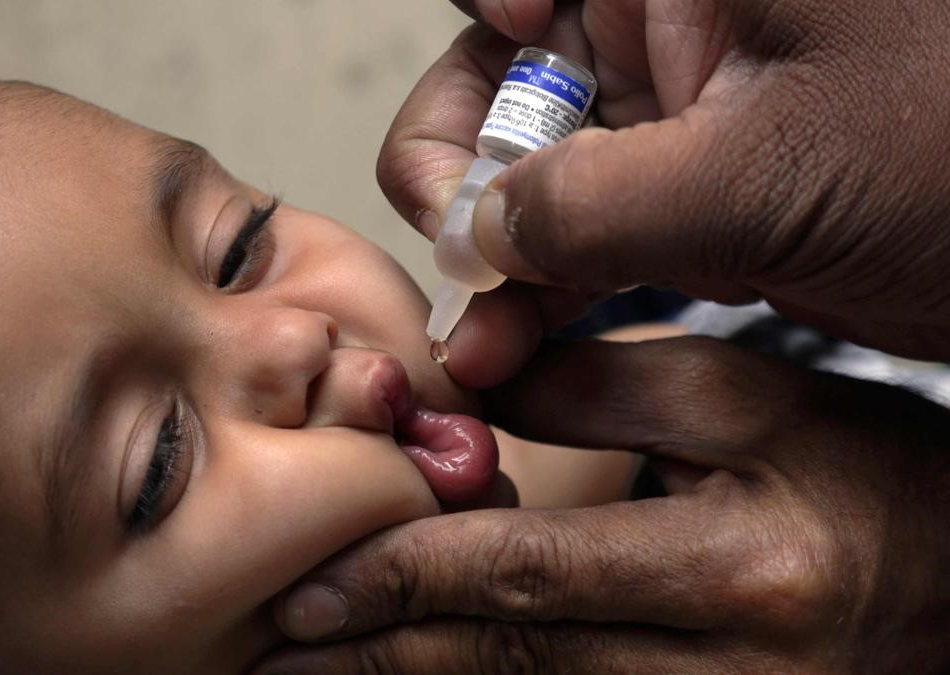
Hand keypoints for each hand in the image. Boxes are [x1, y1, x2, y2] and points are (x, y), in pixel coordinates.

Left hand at [256, 337, 949, 672]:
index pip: (527, 577)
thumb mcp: (756, 400)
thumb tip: (464, 400)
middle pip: (509, 663)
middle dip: (379, 654)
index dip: (405, 578)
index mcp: (734, 573)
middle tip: (275, 650)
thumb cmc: (872, 479)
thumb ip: (602, 389)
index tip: (309, 584)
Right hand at [380, 1, 949, 360]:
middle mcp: (670, 26)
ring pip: (536, 173)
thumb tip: (480, 233)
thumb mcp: (770, 179)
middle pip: (503, 81)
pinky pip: (586, 236)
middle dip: (466, 181)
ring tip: (482, 347)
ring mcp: (679, 117)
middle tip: (465, 270)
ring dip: (497, 261)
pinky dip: (547, 293)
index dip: (488, 32)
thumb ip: (599, 204)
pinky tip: (519, 349)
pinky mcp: (691, 198)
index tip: (485, 133)